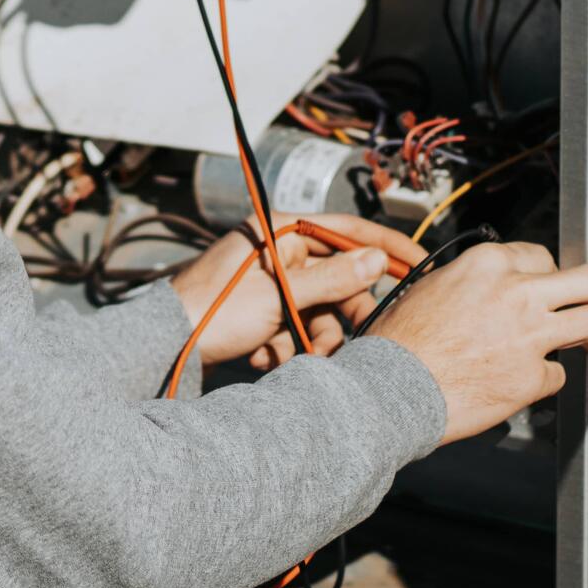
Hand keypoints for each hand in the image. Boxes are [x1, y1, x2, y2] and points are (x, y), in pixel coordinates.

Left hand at [170, 214, 427, 369]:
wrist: (166, 348)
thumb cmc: (215, 311)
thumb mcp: (281, 294)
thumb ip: (333, 278)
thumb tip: (378, 259)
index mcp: (280, 230)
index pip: (346, 229)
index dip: (386, 246)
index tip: (422, 264)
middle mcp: (277, 251)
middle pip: (336, 280)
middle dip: (339, 317)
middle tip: (351, 345)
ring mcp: (269, 282)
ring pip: (317, 311)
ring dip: (309, 339)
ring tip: (286, 357)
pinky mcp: (260, 312)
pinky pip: (293, 328)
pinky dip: (285, 346)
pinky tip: (261, 358)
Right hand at [366, 241, 587, 444]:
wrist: (390, 386)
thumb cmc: (401, 341)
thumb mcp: (433, 286)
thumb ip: (476, 282)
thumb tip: (498, 290)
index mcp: (488, 263)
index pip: (542, 256)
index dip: (545, 275)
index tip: (548, 287)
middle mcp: (517, 292)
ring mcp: (531, 335)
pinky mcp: (533, 377)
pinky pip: (557, 374)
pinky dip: (542, 379)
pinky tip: (517, 381)